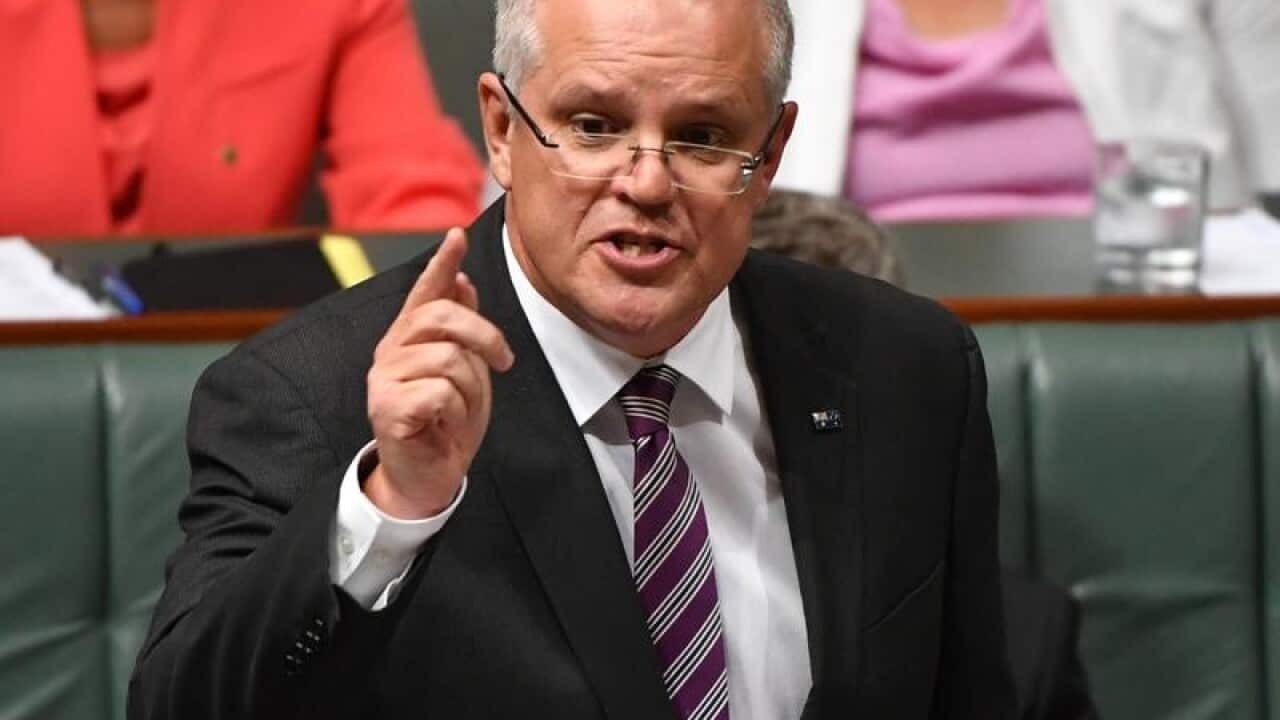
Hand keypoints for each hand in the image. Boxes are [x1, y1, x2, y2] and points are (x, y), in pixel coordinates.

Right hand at [364, 227, 513, 518]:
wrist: (428, 478)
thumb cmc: (446, 425)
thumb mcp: (465, 372)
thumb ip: (460, 331)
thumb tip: (463, 281)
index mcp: (410, 339)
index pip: (426, 292)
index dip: (443, 262)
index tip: (457, 234)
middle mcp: (391, 351)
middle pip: (443, 317)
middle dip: (486, 336)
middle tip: (504, 363)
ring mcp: (384, 378)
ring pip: (450, 359)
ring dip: (471, 391)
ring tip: (459, 412)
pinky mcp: (386, 407)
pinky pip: (441, 392)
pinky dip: (456, 412)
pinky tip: (443, 426)